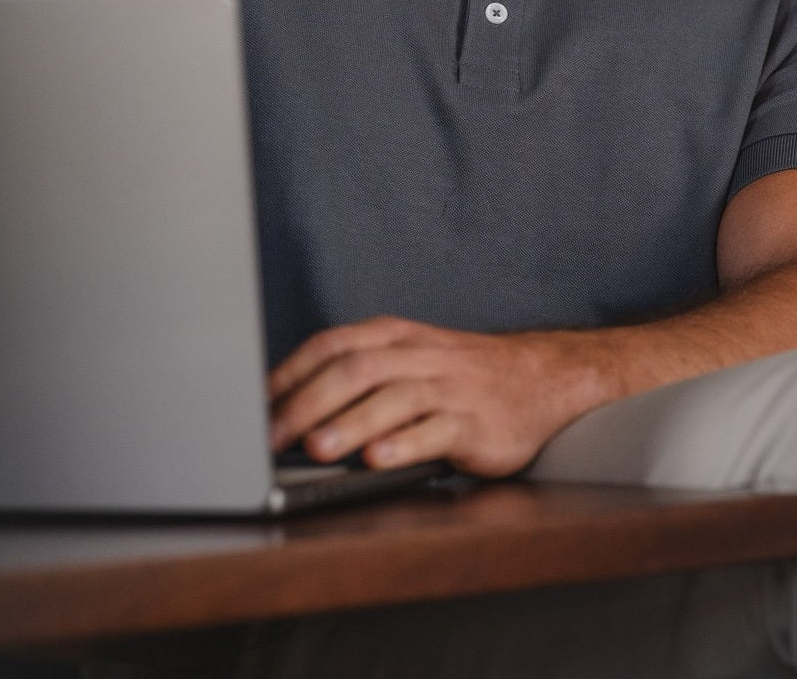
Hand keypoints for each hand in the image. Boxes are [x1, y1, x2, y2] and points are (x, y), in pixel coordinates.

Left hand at [267, 316, 606, 476]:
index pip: (332, 344)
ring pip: (392, 397)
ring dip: (350, 423)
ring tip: (316, 449)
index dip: (290, 373)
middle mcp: (419, 356)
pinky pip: (436, 429)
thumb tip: (290, 407)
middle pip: (356, 368)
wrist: (541, 377)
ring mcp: (449, 387)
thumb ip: (360, 374)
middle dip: (308, 401)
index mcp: (396, 336)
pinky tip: (379, 459)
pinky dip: (404, 444)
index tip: (255, 404)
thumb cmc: (463, 373)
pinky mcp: (475, 421)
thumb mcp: (410, 357)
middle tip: (273, 435)